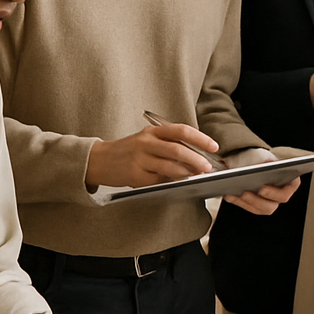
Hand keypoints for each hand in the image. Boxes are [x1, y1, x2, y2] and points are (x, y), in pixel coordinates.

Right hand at [87, 124, 218, 188]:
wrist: (99, 160)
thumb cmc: (129, 150)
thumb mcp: (147, 140)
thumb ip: (168, 144)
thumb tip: (196, 155)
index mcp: (152, 131)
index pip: (181, 130)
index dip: (200, 138)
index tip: (214, 146)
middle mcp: (146, 142)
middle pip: (177, 149)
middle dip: (196, 159)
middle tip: (207, 167)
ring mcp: (140, 159)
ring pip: (169, 166)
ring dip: (186, 173)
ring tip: (196, 176)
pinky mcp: (135, 175)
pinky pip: (159, 180)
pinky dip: (171, 182)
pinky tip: (178, 183)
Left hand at [219, 147, 300, 214]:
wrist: (260, 164)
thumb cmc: (267, 160)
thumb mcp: (268, 157)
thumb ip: (268, 161)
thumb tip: (266, 164)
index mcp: (291, 183)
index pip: (287, 192)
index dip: (275, 192)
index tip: (262, 188)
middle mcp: (281, 196)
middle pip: (271, 205)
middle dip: (257, 200)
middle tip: (245, 192)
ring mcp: (270, 203)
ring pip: (259, 209)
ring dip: (246, 202)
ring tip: (233, 193)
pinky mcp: (258, 206)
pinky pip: (249, 207)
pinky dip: (238, 201)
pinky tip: (228, 195)